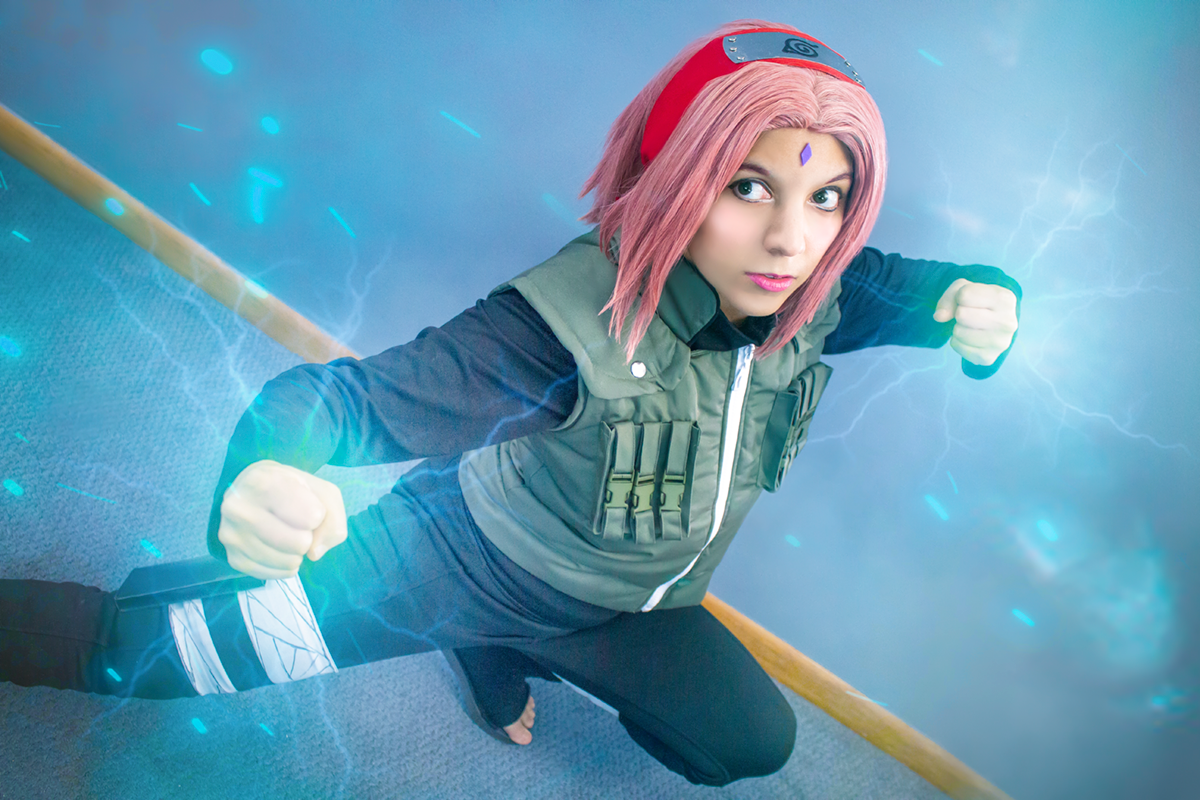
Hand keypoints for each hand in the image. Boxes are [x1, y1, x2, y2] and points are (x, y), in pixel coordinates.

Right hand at [218, 459, 347, 579]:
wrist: (252, 492)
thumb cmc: (291, 489)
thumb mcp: (321, 491)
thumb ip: (333, 518)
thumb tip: (314, 552)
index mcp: (261, 482)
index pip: (312, 516)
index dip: (318, 514)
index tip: (305, 503)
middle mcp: (239, 508)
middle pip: (300, 543)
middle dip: (307, 536)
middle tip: (295, 522)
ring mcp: (231, 535)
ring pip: (288, 561)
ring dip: (297, 552)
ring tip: (285, 533)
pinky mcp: (232, 558)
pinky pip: (275, 574)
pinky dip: (284, 565)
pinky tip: (278, 548)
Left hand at [933, 279, 1018, 366]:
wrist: (991, 322)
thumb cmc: (978, 301)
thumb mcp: (965, 288)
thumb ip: (950, 296)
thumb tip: (939, 316)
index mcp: (1006, 299)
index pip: (965, 295)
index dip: (960, 296)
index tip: (970, 300)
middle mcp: (1008, 322)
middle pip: (961, 315)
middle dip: (959, 313)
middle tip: (969, 314)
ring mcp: (1000, 343)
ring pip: (958, 332)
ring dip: (958, 327)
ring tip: (970, 325)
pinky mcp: (988, 358)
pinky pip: (956, 345)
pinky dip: (957, 340)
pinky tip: (969, 337)